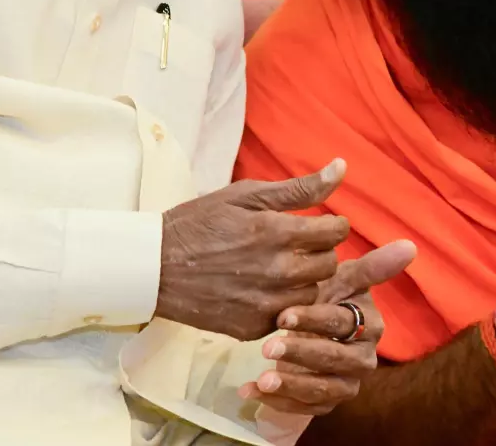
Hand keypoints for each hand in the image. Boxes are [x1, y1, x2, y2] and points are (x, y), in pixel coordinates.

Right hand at [157, 160, 351, 340]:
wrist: (154, 267)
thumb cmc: (199, 223)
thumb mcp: (245, 195)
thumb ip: (299, 188)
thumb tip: (341, 167)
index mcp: (276, 232)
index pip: (336, 232)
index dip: (332, 225)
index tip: (319, 226)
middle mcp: (277, 271)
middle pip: (330, 264)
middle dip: (319, 252)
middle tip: (297, 246)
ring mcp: (266, 304)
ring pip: (313, 293)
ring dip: (304, 280)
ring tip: (280, 268)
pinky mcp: (254, 328)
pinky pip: (288, 316)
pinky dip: (283, 303)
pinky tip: (263, 289)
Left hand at [238, 240, 416, 415]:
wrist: (309, 327)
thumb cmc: (326, 298)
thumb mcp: (343, 279)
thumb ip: (372, 266)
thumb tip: (410, 245)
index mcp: (370, 326)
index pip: (343, 324)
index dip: (315, 320)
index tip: (283, 315)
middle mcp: (363, 359)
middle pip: (334, 360)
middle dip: (300, 353)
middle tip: (267, 347)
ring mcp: (346, 384)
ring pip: (322, 390)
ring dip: (291, 385)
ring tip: (262, 379)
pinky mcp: (327, 404)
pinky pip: (305, 409)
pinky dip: (278, 402)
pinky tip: (251, 390)